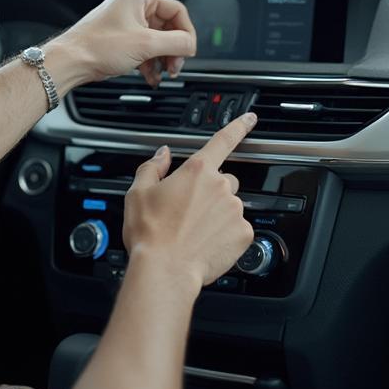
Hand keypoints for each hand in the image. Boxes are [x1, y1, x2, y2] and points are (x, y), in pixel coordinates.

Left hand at [54, 0, 223, 87]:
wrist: (70, 62)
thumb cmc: (96, 46)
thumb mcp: (145, 45)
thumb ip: (176, 43)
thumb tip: (190, 45)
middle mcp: (134, 4)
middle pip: (172, 18)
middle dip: (179, 43)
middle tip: (178, 63)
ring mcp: (128, 21)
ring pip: (161, 35)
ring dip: (167, 55)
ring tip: (165, 72)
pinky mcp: (123, 37)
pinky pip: (148, 45)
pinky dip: (153, 61)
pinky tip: (152, 76)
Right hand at [122, 113, 256, 289]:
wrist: (164, 270)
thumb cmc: (149, 233)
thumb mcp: (138, 192)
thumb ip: (153, 166)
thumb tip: (163, 154)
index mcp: (196, 171)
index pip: (223, 140)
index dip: (238, 126)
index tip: (250, 118)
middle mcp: (220, 187)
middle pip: (223, 180)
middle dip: (210, 191)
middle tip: (188, 210)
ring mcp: (235, 211)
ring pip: (230, 206)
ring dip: (216, 214)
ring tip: (193, 231)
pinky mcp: (244, 235)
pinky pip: (238, 229)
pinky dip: (225, 235)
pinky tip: (205, 243)